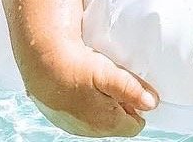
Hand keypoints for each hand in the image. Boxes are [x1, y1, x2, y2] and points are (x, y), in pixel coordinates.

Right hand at [22, 40, 158, 137]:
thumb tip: (151, 103)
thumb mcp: (108, 73)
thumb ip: (131, 89)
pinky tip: (83, 83)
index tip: (135, 88)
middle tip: (116, 79)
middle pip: (117, 122)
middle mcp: (90, 131)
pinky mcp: (61, 118)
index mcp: (106, 124)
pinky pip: (82, 114)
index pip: (134, 126)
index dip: (137, 106)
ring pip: (99, 118)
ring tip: (99, 79)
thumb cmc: (75, 66)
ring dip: (104, 102)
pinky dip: (86, 101)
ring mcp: (74, 126)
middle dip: (121, 104)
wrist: (41, 62)